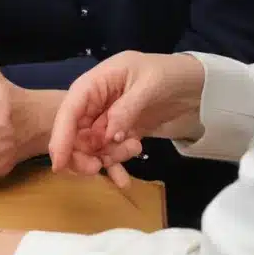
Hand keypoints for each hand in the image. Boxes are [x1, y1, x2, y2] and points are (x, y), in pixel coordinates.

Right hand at [49, 51, 205, 186]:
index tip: (59, 164)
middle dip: (82, 154)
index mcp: (94, 84)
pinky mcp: (119, 133)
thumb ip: (126, 109)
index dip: (61, 137)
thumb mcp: (149, 85)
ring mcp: (106, 119)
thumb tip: (108, 136)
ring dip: (106, 157)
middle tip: (99, 167)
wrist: (195, 83)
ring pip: (90, 147)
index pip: (69, 111)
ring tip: (135, 148)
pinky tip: (123, 180)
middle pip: (73, 133)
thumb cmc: (168, 74)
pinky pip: (108, 153)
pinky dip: (113, 167)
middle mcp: (94, 103)